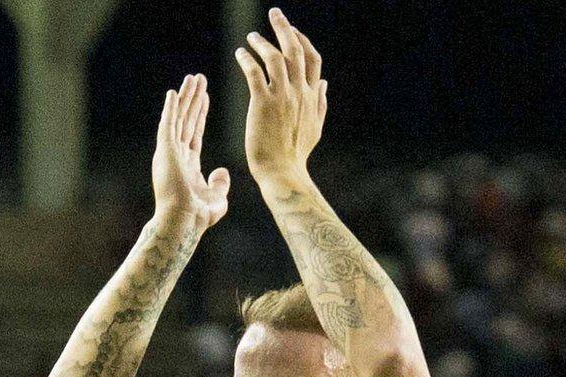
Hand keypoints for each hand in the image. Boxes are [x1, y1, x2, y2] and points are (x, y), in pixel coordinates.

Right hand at [151, 73, 228, 232]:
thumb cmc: (198, 216)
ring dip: (186, 98)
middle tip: (198, 79)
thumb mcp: (217, 197)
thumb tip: (221, 171)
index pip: (194, 132)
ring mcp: (170, 152)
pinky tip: (174, 93)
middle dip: (193, 99)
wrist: (184, 222)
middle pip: (186, 120)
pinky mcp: (166, 151)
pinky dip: (170, 109)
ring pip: (179, 118)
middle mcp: (176, 155)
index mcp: (187, 164)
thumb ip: (219, 183)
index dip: (200, 114)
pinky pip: (168, 125)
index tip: (205, 97)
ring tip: (192, 79)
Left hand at [235, 8, 326, 190]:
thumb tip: (324, 83)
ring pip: (275, 57)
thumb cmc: (295, 154)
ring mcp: (282, 97)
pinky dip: (247, 58)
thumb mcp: (315, 127)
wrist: (283, 173)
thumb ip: (320, 103)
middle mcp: (299, 92)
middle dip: (285, 28)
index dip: (302, 41)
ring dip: (262, 42)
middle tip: (275, 14)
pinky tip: (240, 54)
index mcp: (311, 96)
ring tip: (251, 37)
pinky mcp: (262, 103)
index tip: (292, 30)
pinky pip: (255, 72)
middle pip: (295, 50)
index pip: (312, 59)